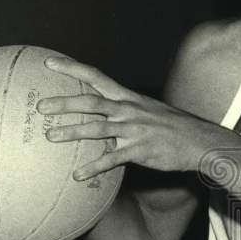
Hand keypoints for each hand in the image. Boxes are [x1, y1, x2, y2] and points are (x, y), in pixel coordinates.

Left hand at [38, 56, 220, 179]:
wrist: (199, 141)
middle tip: (41, 107)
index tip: (49, 64)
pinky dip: (93, 167)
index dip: (71, 68)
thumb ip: (125, 110)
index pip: (96, 77)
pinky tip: (77, 176)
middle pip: (90, 102)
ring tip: (50, 137)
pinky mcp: (139, 150)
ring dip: (72, 132)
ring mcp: (133, 130)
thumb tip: (105, 114)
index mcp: (128, 98)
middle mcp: (128, 110)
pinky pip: (111, 159)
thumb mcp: (149, 110)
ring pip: (96, 128)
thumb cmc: (173, 127)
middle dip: (64, 103)